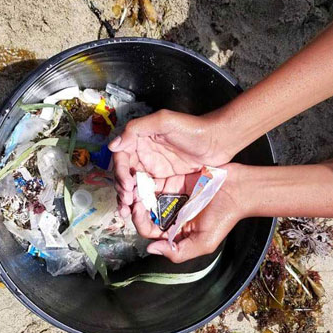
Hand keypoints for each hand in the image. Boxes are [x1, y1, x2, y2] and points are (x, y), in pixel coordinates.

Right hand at [109, 109, 233, 216]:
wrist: (219, 141)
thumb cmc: (193, 128)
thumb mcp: (164, 121)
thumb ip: (137, 129)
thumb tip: (113, 146)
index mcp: (140, 140)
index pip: (121, 157)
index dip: (120, 171)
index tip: (126, 184)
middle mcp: (144, 154)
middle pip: (125, 174)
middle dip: (122, 188)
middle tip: (126, 202)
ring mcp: (154, 169)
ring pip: (134, 185)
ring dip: (128, 198)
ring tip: (127, 211)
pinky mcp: (165, 180)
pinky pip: (149, 192)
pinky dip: (142, 202)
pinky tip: (140, 211)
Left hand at [132, 163, 246, 262]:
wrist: (238, 190)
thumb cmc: (224, 217)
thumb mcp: (204, 243)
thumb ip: (178, 251)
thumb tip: (151, 249)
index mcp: (174, 232)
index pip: (149, 231)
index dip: (140, 221)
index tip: (138, 209)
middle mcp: (170, 216)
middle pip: (144, 213)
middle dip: (134, 207)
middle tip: (129, 195)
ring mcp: (171, 198)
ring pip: (146, 197)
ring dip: (137, 193)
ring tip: (132, 184)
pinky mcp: (174, 181)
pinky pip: (156, 182)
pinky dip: (146, 180)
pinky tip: (141, 176)